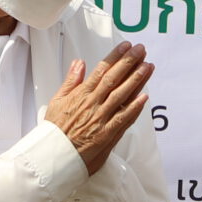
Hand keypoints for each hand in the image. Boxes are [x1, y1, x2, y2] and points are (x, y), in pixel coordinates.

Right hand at [45, 43, 151, 175]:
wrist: (53, 154)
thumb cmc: (55, 130)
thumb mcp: (57, 100)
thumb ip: (70, 81)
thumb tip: (79, 63)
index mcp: (81, 94)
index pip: (101, 71)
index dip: (115, 57)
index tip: (125, 47)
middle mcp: (92, 104)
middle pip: (114, 79)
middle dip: (129, 63)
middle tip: (141, 50)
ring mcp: (101, 118)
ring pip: (121, 95)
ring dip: (136, 80)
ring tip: (148, 66)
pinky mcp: (106, 134)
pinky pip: (123, 119)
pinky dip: (134, 108)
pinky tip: (145, 97)